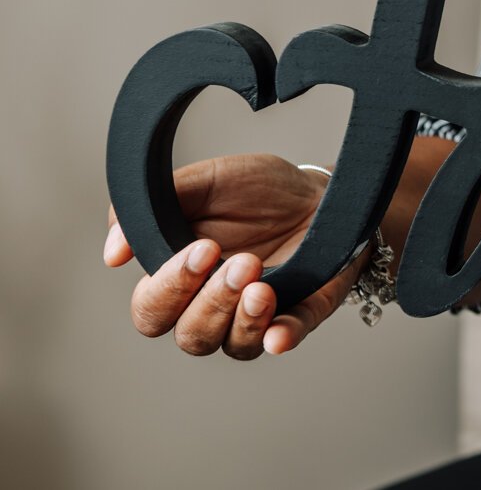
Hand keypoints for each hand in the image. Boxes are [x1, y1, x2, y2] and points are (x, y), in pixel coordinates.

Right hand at [103, 154, 361, 359]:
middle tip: (243, 262)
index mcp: (181, 279)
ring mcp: (257, 315)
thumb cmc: (255, 190)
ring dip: (244, 319)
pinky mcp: (300, 314)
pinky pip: (287, 338)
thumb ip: (154, 208)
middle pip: (190, 335)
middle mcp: (212, 307)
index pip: (152, 310)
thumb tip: (114, 252)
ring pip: (233, 344)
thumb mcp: (205, 184)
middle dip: (211, 302)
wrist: (319, 190)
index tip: (203, 248)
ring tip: (262, 285)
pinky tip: (279, 335)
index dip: (169, 288)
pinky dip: (280, 339)